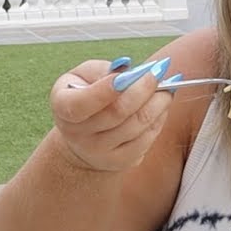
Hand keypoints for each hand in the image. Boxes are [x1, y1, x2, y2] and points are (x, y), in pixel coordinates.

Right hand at [50, 57, 174, 171]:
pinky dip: (159, 118)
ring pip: (138, 125)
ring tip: (166, 88)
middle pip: (118, 112)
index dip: (108, 89)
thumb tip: (128, 68)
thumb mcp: (83, 76)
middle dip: (144, 88)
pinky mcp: (120, 161)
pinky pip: (147, 138)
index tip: (133, 72)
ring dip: (158, 102)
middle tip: (159, 71)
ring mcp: (99, 152)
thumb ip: (103, 70)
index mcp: (63, 107)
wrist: (84, 137)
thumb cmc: (86, 95)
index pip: (83, 102)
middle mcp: (77, 134)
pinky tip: (162, 106)